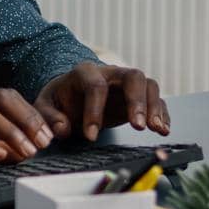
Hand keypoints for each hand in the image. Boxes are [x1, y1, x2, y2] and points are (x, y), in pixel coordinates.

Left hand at [34, 62, 170, 140]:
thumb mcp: (46, 105)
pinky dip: (162, 114)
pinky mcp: (139, 96)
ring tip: (156, 129)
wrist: (72, 95)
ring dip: (155, 107)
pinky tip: (163, 129)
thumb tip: (62, 128)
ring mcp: (127, 84)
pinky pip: (157, 99)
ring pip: (149, 85)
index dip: (94, 111)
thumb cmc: (60, 99)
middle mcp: (111, 73)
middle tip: (138, 127)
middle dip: (138, 101)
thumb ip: (49, 116)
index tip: (91, 136)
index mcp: (85, 72)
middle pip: (133, 77)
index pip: (95, 86)